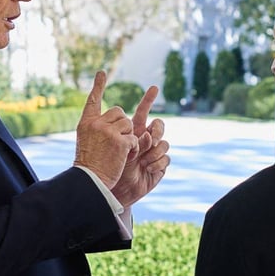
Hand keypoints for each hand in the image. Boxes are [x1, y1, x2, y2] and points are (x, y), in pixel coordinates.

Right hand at [74, 71, 138, 188]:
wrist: (89, 180)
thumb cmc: (89, 165)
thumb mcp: (87, 142)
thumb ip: (98, 129)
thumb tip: (117, 119)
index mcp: (86, 123)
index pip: (93, 100)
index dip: (98, 86)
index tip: (102, 72)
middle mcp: (96, 123)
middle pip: (119, 112)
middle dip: (123, 125)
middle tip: (116, 141)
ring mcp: (109, 131)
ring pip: (129, 124)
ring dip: (129, 137)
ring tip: (119, 151)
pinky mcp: (121, 141)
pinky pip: (135, 139)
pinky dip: (133, 149)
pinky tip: (125, 157)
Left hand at [111, 84, 170, 206]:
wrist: (114, 188)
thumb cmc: (108, 167)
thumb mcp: (113, 146)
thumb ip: (124, 135)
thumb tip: (145, 132)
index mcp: (133, 131)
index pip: (143, 112)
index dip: (148, 99)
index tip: (154, 87)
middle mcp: (146, 139)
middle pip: (159, 125)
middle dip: (157, 130)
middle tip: (149, 138)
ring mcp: (154, 152)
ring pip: (164, 143)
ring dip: (154, 152)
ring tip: (142, 161)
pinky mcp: (160, 166)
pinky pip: (166, 158)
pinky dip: (157, 163)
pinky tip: (147, 169)